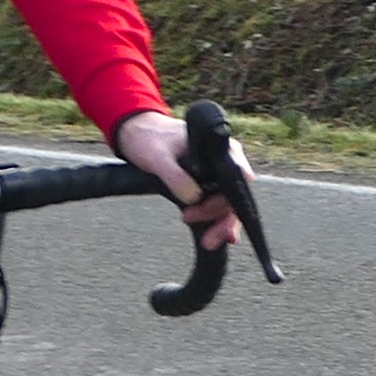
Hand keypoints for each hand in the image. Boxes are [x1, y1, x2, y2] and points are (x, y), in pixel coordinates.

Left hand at [112, 107, 242, 251]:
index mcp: (220, 148)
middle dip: (219, 216)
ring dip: (219, 223)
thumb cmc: (150, 138)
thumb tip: (194, 198)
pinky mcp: (206, 184)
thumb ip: (175, 176)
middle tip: (194, 225)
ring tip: (208, 241)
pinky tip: (215, 236)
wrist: (139, 134)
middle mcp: (225, 161)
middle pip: (233, 195)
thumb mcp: (158, 157)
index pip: (237, 177)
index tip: (213, 213)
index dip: (230, 199)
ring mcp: (216, 174)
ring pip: (227, 204)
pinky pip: (217, 205)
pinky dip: (216, 221)